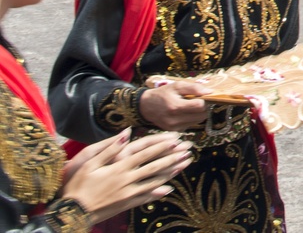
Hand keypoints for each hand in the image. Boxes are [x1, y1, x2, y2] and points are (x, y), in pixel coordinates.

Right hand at [61, 128, 192, 222]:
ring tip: (184, 164)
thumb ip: (110, 147)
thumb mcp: (90, 162)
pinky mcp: (126, 204)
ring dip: (171, 172)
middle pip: (155, 166)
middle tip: (188, 150)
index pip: (145, 153)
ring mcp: (128, 193)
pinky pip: (145, 197)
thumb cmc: (77, 185)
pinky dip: (157, 192)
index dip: (162, 145)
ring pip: (154, 181)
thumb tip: (127, 132)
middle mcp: (127, 180)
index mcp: (118, 166)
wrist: (72, 213)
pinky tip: (168, 189)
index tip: (176, 139)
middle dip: (173, 157)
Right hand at [138, 81, 210, 130]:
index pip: (200, 106)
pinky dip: (192, 118)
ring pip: (198, 121)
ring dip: (198, 113)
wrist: (146, 106)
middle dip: (204, 107)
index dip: (205, 100)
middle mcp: (175, 119)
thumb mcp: (176, 86)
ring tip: (190, 106)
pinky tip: (185, 113)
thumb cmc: (162, 94)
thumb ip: (194, 88)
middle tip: (198, 101)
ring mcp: (175, 127)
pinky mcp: (175, 131)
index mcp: (175, 106)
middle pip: (202, 115)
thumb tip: (210, 92)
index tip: (202, 96)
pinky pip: (191, 125)